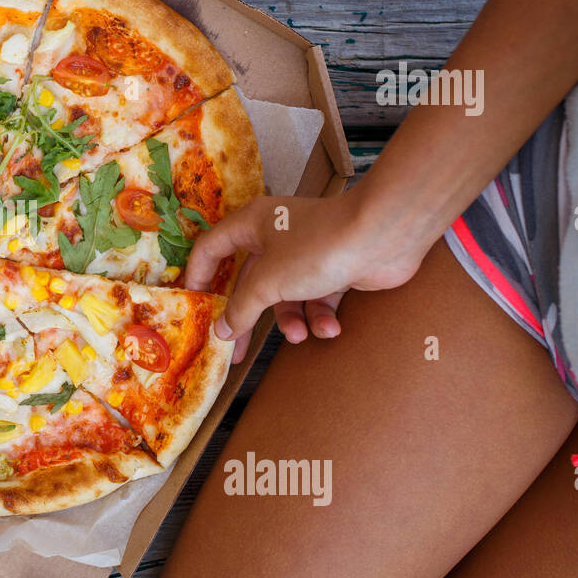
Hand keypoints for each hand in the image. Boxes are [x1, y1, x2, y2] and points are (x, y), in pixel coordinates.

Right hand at [184, 192, 433, 363]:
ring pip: (286, 296)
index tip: (194, 305)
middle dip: (248, 317)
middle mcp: (276, 236)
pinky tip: (330, 328)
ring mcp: (307, 253)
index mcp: (251, 225)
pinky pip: (317, 298)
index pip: (212, 248)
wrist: (384, 235)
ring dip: (293, 320)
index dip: (199, 275)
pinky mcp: (335, 268)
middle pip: (250, 283)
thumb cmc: (316, 247)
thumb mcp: (268, 282)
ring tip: (300, 335)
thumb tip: (221, 330)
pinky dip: (321, 316)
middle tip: (236, 352)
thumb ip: (241, 308)